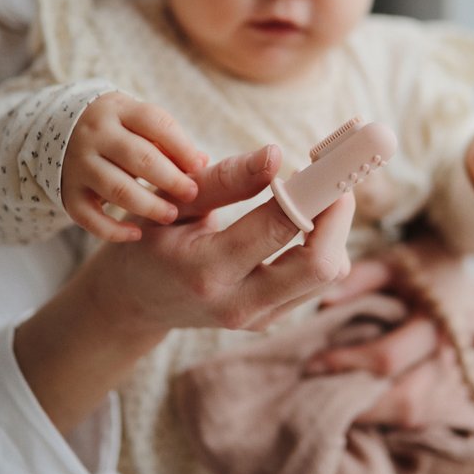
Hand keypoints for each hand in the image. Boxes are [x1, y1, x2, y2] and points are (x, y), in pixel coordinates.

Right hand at [61, 92, 206, 241]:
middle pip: (139, 158)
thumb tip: (200, 163)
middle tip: (192, 194)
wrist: (61, 129)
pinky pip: (89, 217)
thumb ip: (169, 141)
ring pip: (116, 189)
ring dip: (148, 206)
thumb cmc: (118, 129)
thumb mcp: (139, 123)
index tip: (200, 167)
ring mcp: (78, 164)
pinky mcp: (68, 192)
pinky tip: (137, 234)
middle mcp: (95, 135)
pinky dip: (113, 230)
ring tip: (171, 215)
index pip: (155, 124)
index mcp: (118, 110)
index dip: (181, 147)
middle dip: (170, 179)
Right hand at [99, 144, 354, 335]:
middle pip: (322, 265)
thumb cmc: (151, 240)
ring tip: (311, 194)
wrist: (134, 301)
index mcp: (206, 270)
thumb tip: (276, 154)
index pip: (280, 226)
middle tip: (331, 177)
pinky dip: (324, 245)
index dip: (314, 190)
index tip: (331, 161)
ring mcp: (258, 319)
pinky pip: (318, 281)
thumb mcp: (173, 202)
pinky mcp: (272, 319)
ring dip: (334, 228)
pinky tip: (302, 219)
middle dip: (339, 214)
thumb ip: (225, 179)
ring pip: (330, 273)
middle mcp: (238, 303)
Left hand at [308, 237, 473, 426]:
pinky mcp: (441, 387)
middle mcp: (447, 356)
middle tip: (317, 393)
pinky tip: (352, 401)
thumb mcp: (389, 262)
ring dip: (369, 413)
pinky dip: (381, 412)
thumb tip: (324, 302)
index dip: (347, 363)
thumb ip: (360, 278)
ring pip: (410, 413)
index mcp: (436, 322)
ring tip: (331, 401)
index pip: (388, 357)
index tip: (312, 363)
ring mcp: (447, 375)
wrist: (451, 269)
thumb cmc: (415, 264)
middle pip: (406, 400)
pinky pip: (412, 413)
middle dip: (359, 403)